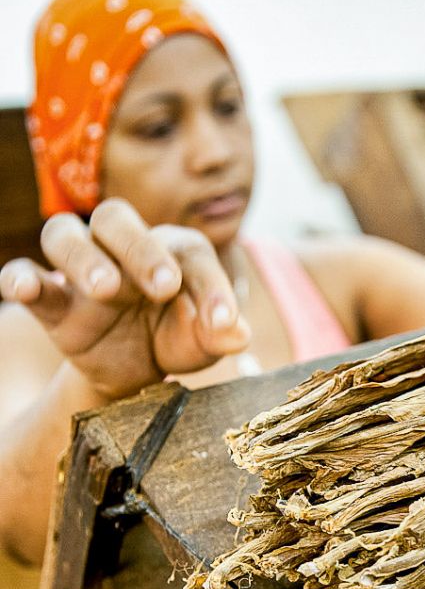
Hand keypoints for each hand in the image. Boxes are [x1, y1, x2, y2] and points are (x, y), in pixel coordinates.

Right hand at [0, 199, 249, 400]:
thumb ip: (219, 334)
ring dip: (81, 257)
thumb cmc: (173, 338)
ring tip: (105, 289)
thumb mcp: (202, 340)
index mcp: (170, 250)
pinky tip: (23, 288)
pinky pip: (23, 274)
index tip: (222, 323)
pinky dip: (19, 278)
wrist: (134, 371)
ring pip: (63, 234)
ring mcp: (81, 270)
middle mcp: (121, 248)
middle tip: (163, 285)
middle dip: (140, 248)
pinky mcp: (52, 301)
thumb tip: (240, 335)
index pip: (189, 252)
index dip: (210, 286)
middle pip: (116, 218)